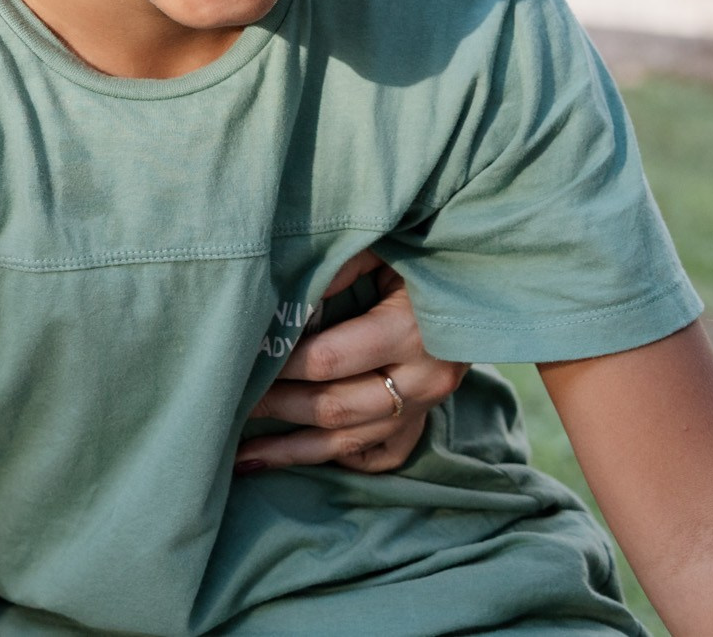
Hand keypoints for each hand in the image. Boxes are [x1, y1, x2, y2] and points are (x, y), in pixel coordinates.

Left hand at [235, 253, 467, 475]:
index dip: (280, 364)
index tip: (238, 360)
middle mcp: (423, 380)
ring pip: (348, 443)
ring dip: (291, 450)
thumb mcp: (385, 250)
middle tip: (224, 401)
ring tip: (239, 455)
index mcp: (411, 332)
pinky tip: (291, 461)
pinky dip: (332, 460)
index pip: (328, 361)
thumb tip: (279, 293)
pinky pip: (375, 457)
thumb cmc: (422, 256)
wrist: (487, 287)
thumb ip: (335, 268)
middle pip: (334, 408)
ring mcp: (425, 410)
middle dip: (275, 407)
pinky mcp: (422, 425)